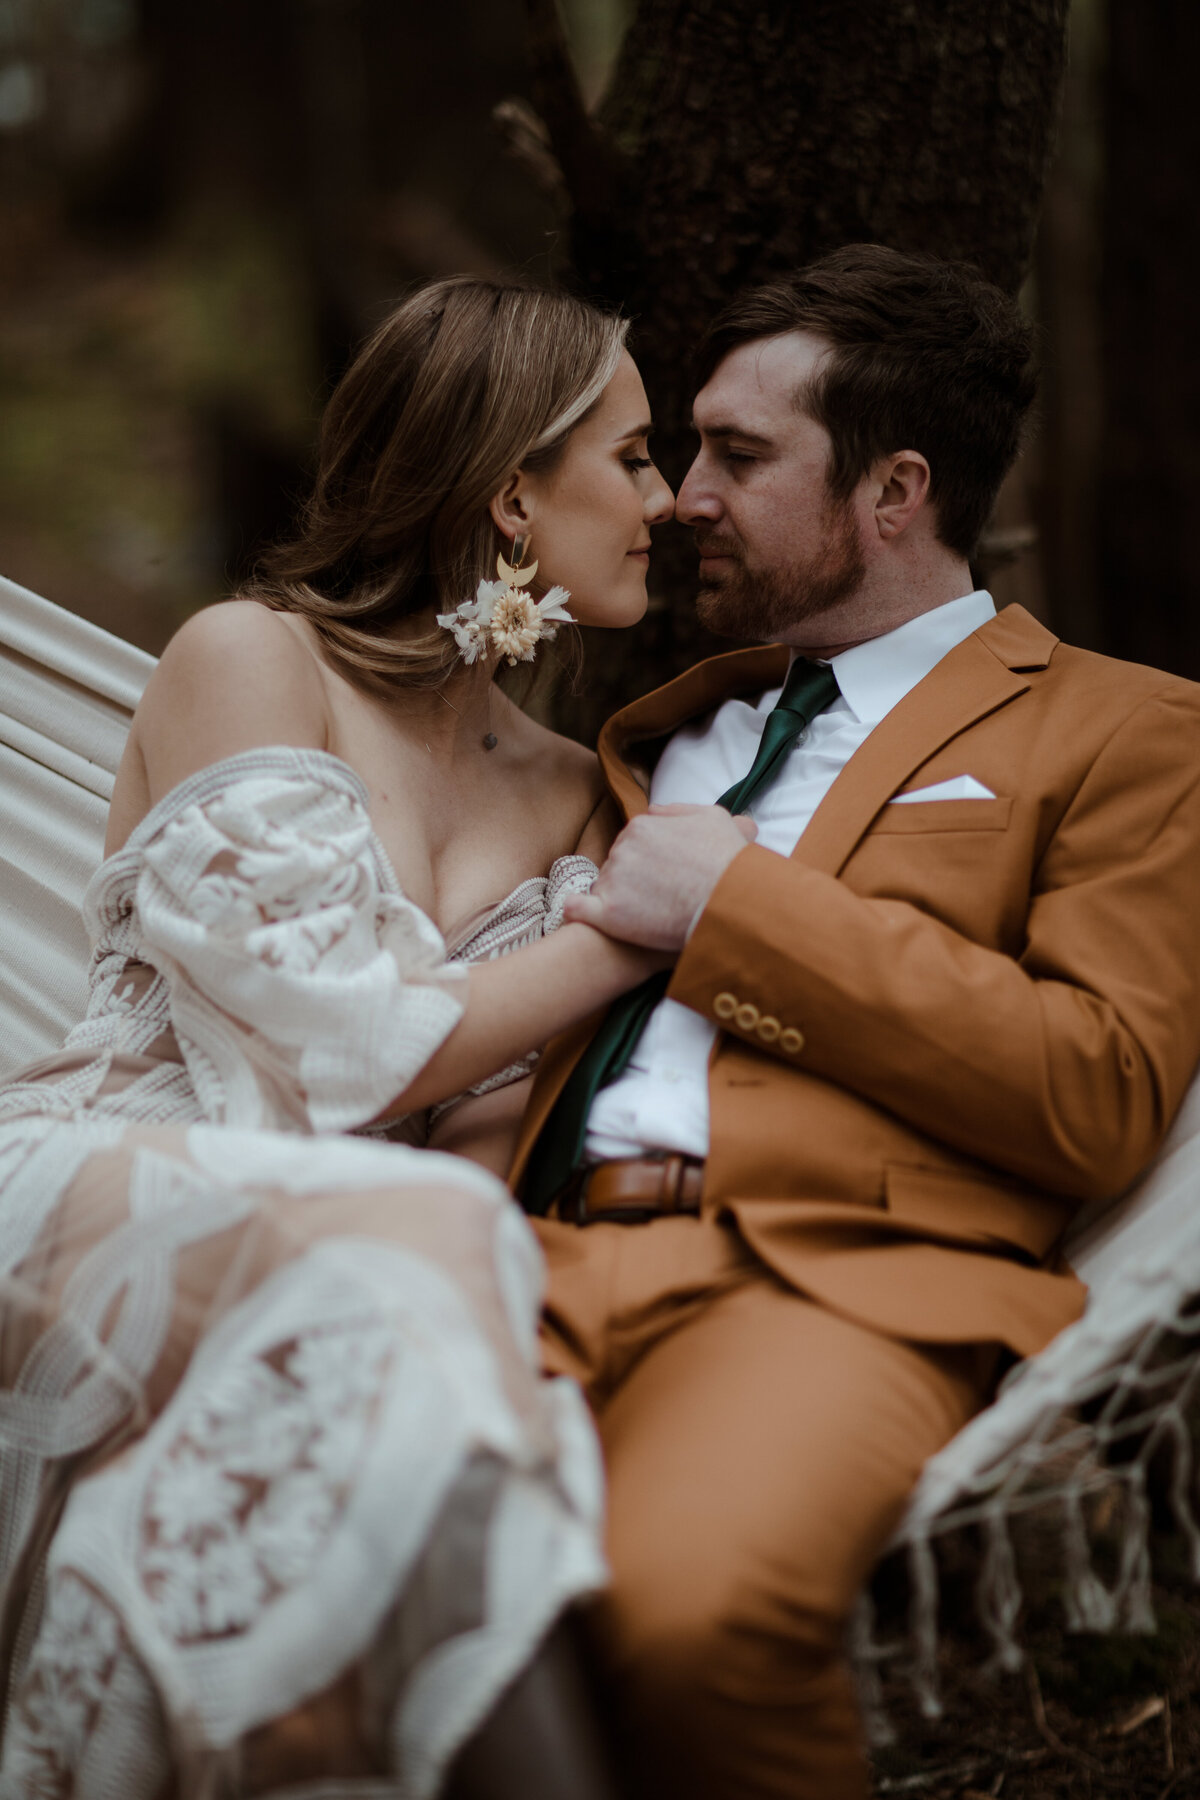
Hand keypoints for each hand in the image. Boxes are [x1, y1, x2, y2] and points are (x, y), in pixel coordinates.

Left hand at [562, 804, 757, 949]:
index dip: (647, 861)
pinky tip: (584, 915)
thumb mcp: (713, 818)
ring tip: (646, 915)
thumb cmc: (728, 862)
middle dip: (631, 879)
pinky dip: (579, 911)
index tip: (662, 877)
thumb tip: (656, 810)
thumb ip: (680, 811)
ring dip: (617, 899)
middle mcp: (622, 848)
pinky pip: (577, 908)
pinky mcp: (608, 913)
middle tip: (658, 898)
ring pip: (603, 887)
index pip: (632, 842)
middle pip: (616, 864)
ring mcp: (613, 879)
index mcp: (642, 826)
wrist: (731, 903)